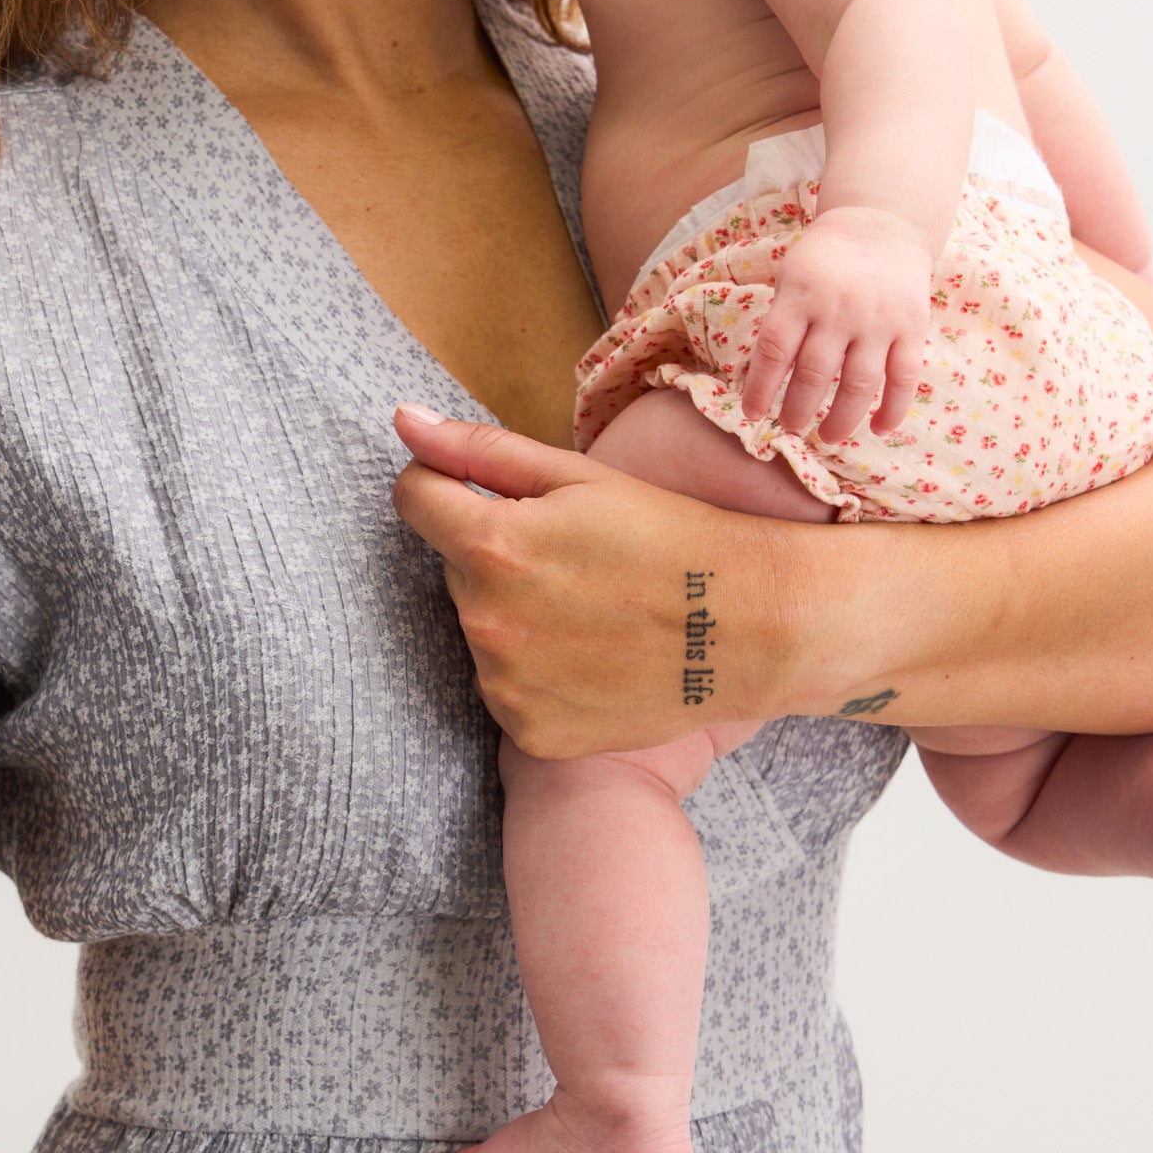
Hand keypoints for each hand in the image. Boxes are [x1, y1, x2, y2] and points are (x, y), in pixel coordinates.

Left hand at [390, 406, 814, 756]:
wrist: (749, 628)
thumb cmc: (670, 537)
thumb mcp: (579, 478)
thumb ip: (480, 450)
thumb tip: (403, 421)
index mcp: (492, 546)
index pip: (413, 498)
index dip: (441, 483)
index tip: (484, 489)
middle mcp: (485, 623)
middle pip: (456, 569)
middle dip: (496, 554)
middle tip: (575, 558)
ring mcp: (505, 686)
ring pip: (480, 629)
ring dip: (514, 614)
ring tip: (591, 609)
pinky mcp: (528, 731)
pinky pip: (507, 688)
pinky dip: (536, 672)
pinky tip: (592, 656)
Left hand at [740, 206, 933, 444]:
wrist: (883, 225)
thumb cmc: (824, 262)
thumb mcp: (791, 278)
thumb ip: (783, 324)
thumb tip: (762, 384)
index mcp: (801, 295)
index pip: (774, 350)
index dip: (760, 388)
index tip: (752, 415)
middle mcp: (839, 310)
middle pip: (815, 374)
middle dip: (798, 410)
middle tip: (791, 426)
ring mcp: (879, 320)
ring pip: (859, 384)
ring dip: (841, 419)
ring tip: (828, 437)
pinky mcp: (912, 327)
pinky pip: (904, 378)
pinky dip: (893, 409)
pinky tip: (878, 429)